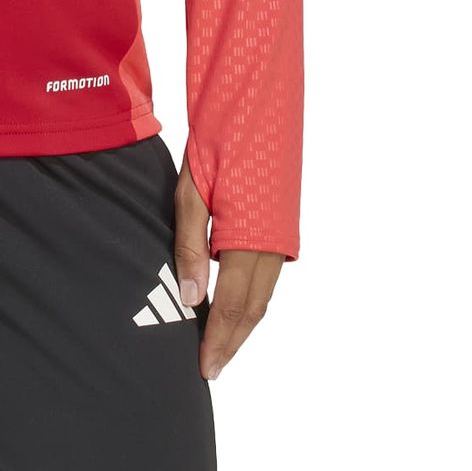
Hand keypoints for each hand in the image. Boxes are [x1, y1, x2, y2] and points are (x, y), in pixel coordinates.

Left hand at [173, 149, 284, 380]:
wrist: (253, 101)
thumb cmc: (217, 142)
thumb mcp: (191, 192)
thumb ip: (192, 246)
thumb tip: (193, 299)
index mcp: (250, 237)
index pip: (233, 305)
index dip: (219, 340)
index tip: (205, 368)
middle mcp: (273, 241)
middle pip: (254, 307)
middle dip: (232, 340)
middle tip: (212, 369)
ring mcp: (280, 232)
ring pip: (264, 292)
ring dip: (243, 321)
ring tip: (220, 345)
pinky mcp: (279, 222)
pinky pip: (267, 272)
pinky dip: (251, 295)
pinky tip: (233, 301)